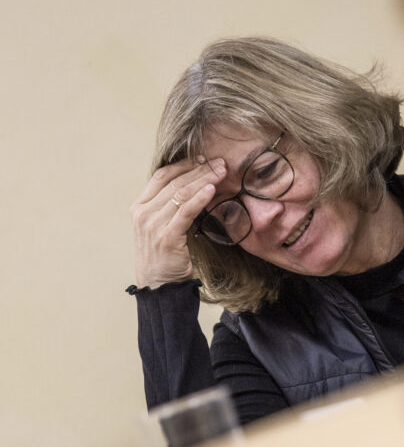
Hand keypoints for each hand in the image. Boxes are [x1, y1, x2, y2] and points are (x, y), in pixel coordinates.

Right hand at [130, 157, 225, 287]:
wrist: (159, 288)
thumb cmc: (164, 258)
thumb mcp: (160, 227)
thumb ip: (168, 208)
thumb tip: (193, 186)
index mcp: (139, 207)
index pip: (161, 176)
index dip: (183, 164)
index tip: (202, 158)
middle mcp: (142, 213)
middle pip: (174, 181)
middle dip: (199, 169)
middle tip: (220, 162)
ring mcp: (152, 225)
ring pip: (181, 193)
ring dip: (204, 179)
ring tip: (222, 172)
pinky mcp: (166, 237)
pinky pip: (186, 211)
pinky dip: (200, 198)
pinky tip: (212, 190)